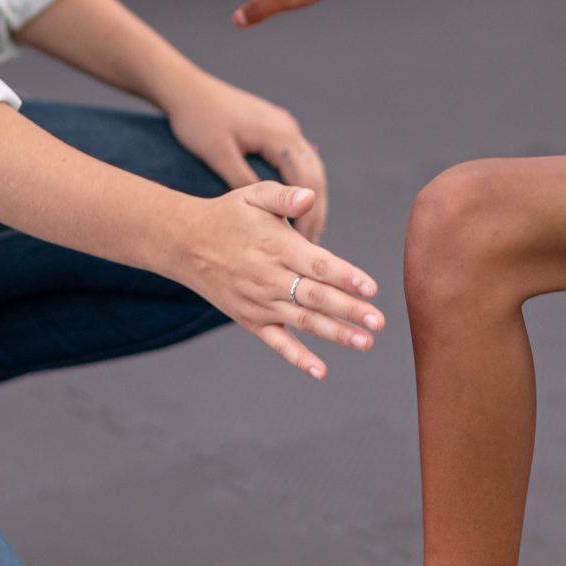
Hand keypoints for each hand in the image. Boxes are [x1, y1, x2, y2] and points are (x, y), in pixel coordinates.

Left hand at [156, 69, 331, 244]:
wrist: (186, 88)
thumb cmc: (198, 121)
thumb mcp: (218, 155)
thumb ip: (243, 180)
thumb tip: (268, 212)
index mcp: (279, 135)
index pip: (307, 181)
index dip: (310, 214)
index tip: (305, 244)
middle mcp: (288, 129)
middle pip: (315, 175)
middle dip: (317, 210)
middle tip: (311, 245)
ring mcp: (283, 125)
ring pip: (310, 167)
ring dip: (311, 198)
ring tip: (306, 230)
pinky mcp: (274, 126)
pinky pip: (297, 159)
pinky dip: (300, 184)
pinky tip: (293, 203)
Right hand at [177, 183, 383, 379]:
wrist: (185, 244)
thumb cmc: (228, 216)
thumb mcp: (253, 195)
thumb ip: (284, 196)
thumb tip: (309, 196)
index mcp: (277, 247)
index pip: (317, 265)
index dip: (345, 276)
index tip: (371, 288)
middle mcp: (269, 278)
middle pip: (316, 297)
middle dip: (350, 311)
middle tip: (379, 323)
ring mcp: (260, 303)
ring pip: (303, 321)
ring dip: (335, 334)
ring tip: (366, 343)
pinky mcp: (250, 320)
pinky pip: (276, 343)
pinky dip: (298, 358)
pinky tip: (320, 371)